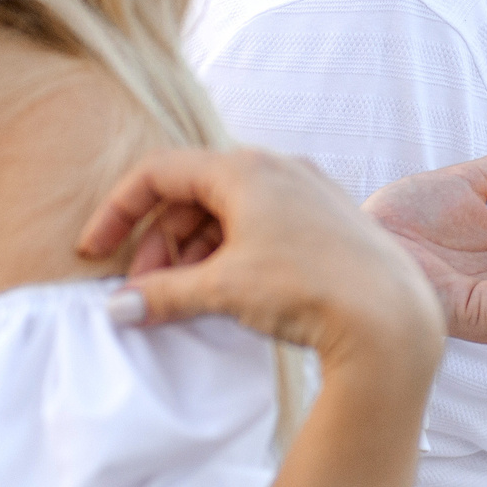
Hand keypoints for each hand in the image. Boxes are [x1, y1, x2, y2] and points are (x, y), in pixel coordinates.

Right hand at [77, 148, 441, 372]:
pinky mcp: (331, 220)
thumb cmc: (308, 290)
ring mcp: (309, 191)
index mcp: (245, 169)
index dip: (118, 210)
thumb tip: (118, 308)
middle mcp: (279, 167)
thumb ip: (162, 295)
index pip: (159, 172)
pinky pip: (263, 225)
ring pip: (229, 211)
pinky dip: (232, 253)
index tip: (95, 251)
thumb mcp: (223, 290)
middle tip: (144, 291)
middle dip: (159, 242)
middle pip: (193, 193)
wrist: (392, 319)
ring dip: (194, 251)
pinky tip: (226, 293)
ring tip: (182, 298)